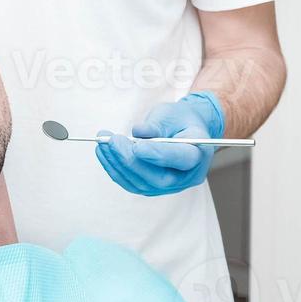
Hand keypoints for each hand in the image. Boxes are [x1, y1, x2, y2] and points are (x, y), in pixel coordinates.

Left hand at [95, 91, 225, 196]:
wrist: (185, 130)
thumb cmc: (180, 119)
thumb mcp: (172, 113)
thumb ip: (156, 125)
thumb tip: (138, 133)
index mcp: (198, 153)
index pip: (180, 158)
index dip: (157, 154)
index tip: (135, 145)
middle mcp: (187, 176)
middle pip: (159, 178)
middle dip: (130, 160)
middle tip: (111, 141)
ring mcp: (171, 186)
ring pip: (142, 184)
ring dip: (118, 164)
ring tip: (102, 144)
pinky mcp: (154, 187)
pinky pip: (133, 184)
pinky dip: (116, 170)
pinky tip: (104, 154)